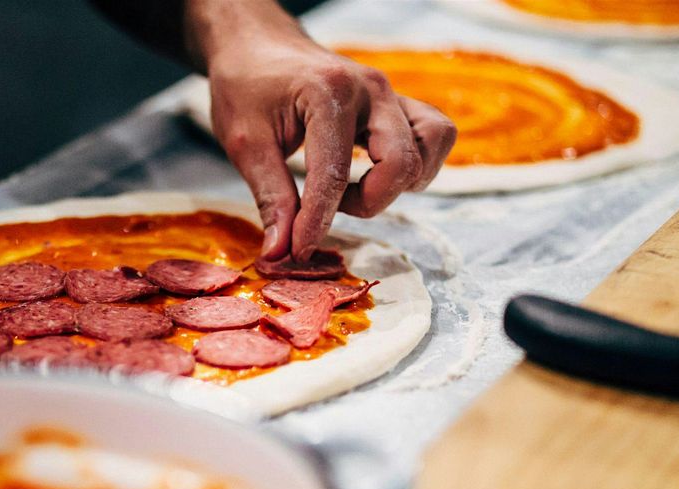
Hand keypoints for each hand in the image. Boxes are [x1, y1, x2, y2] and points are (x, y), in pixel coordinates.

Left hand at [204, 26, 454, 260]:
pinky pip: (434, 134)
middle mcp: (371, 89)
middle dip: (367, 203)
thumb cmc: (246, 86)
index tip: (297, 251)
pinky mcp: (398, 103)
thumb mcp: (244, 143)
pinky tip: (375, 174)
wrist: (257, 46)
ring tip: (355, 188)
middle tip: (326, 207)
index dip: (317, 222)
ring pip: (432, 145)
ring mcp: (390, 93)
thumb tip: (280, 253)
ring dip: (400, 182)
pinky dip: (416, 163)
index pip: (334, 173)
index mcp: (327, 92)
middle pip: (401, 163)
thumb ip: (270, 198)